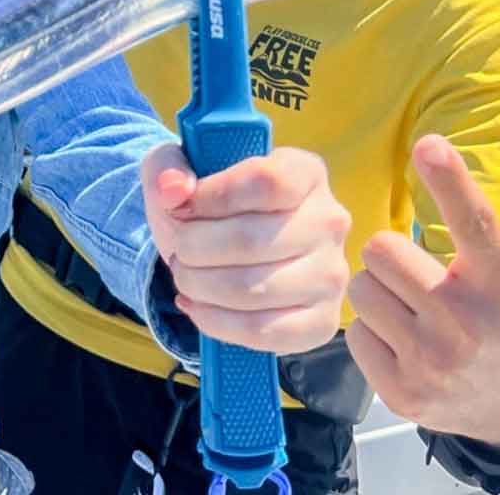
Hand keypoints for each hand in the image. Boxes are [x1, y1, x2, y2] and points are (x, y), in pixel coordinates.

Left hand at [142, 143, 351, 353]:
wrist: (224, 252)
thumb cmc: (209, 205)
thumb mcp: (180, 171)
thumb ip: (168, 168)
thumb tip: (173, 190)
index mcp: (305, 173)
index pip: (266, 181)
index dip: (212, 197)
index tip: (182, 209)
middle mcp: (330, 222)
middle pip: (250, 240)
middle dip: (192, 248)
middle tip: (178, 250)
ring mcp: (332, 276)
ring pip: (251, 289)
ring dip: (198, 286)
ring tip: (185, 276)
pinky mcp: (320, 322)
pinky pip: (260, 330)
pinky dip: (214, 322)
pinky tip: (196, 306)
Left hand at [347, 134, 499, 449]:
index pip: (475, 223)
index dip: (451, 180)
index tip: (428, 144)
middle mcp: (466, 326)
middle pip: (385, 249)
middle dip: (402, 254)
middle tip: (432, 272)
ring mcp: (430, 363)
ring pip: (363, 286)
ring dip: (384, 289)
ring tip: (421, 303)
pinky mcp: (399, 392)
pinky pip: (354, 331)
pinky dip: (375, 330)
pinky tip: (409, 338)